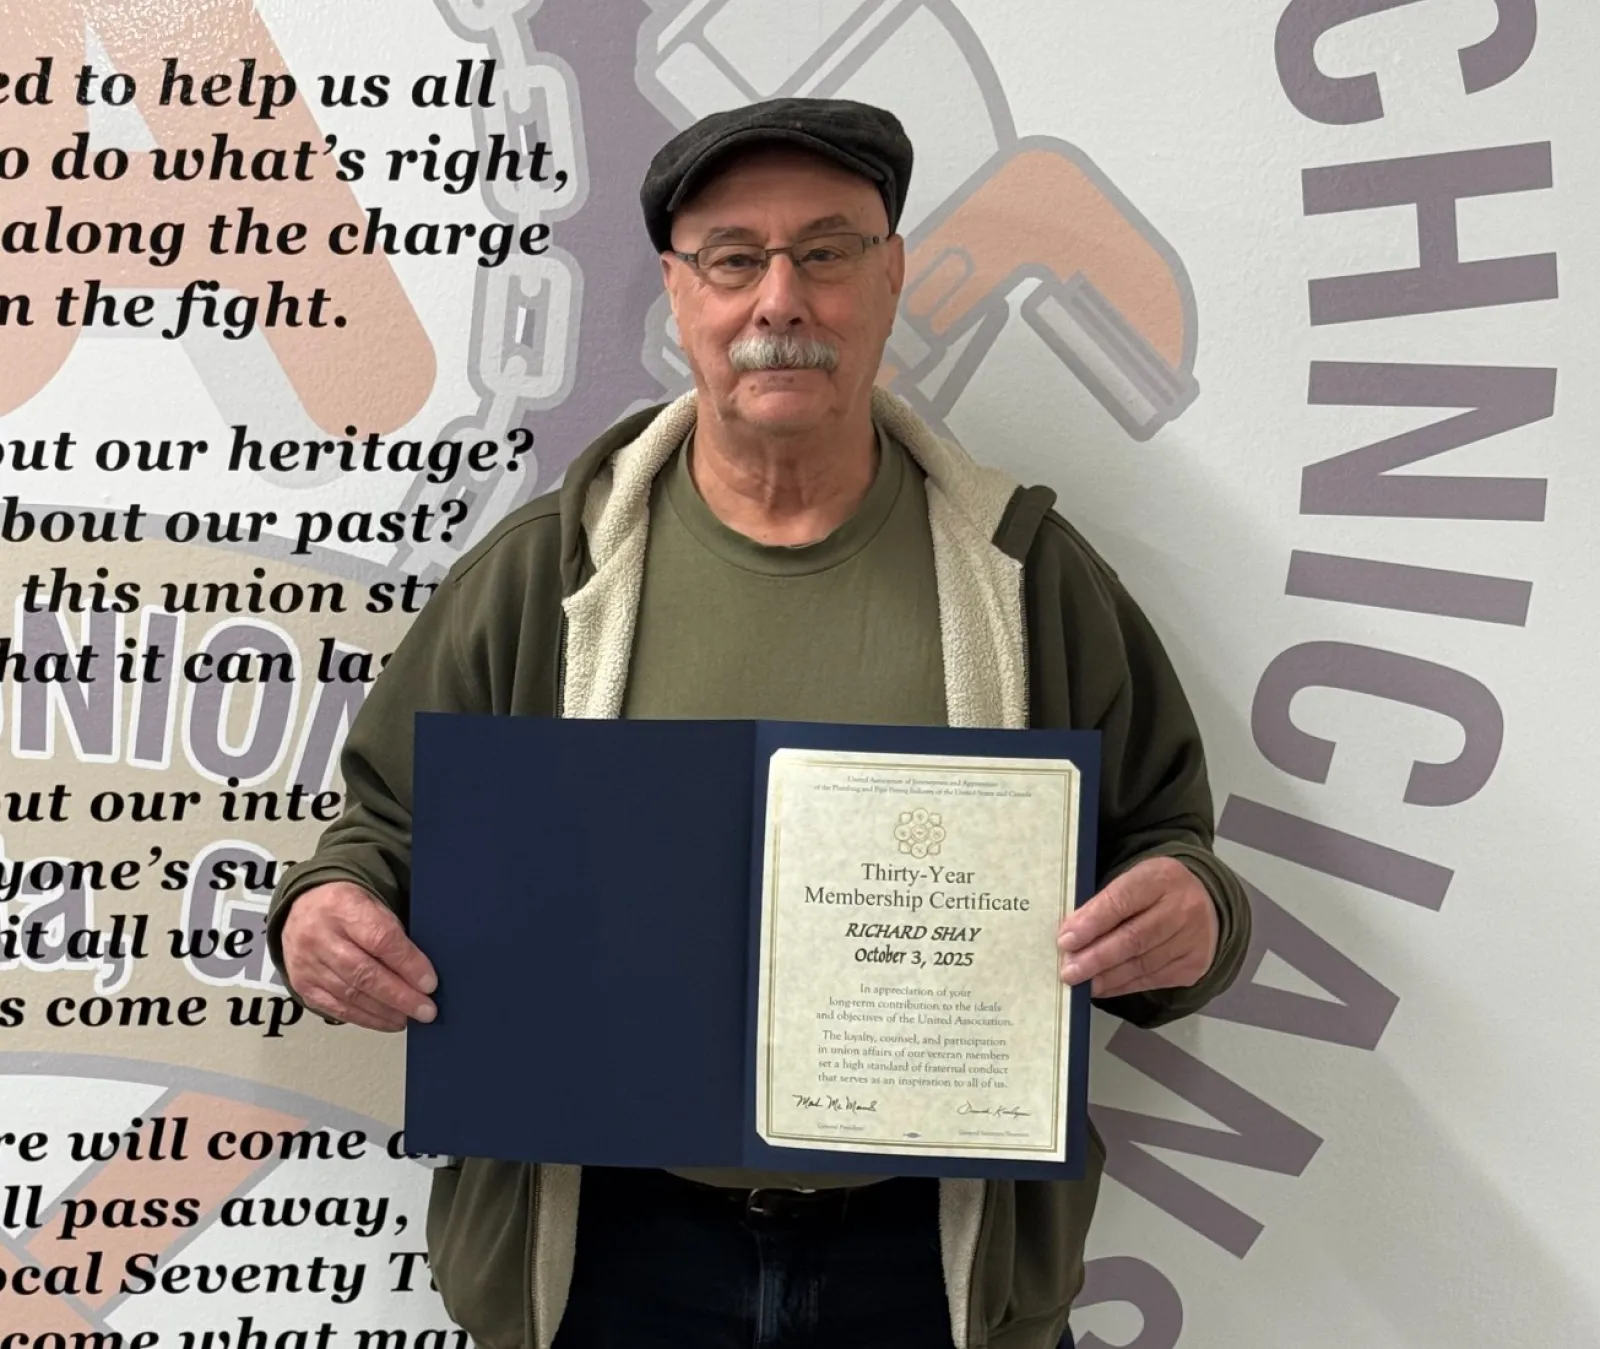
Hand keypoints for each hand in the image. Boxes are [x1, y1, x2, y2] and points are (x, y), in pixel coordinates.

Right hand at [281, 881, 437, 1031]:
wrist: (302, 908)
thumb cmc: (347, 907)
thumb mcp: (373, 903)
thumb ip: (393, 933)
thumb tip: (421, 972)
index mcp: (343, 906)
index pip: (381, 939)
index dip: (408, 964)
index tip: (429, 983)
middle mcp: (320, 935)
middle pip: (364, 973)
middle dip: (400, 996)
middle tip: (425, 1010)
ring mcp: (307, 963)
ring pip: (351, 994)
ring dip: (385, 1011)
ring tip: (409, 1018)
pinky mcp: (302, 985)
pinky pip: (336, 1008)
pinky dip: (365, 1018)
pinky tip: (386, 1021)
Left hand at [1056, 857, 1217, 997]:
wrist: (1205, 904)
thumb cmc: (1155, 891)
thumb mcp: (1133, 881)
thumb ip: (1105, 903)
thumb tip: (1070, 935)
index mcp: (1161, 877)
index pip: (1122, 901)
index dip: (1092, 923)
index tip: (1065, 941)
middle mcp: (1183, 908)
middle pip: (1134, 938)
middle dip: (1097, 957)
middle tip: (1069, 971)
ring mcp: (1192, 939)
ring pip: (1142, 964)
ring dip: (1107, 976)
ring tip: (1081, 983)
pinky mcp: (1194, 965)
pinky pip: (1152, 979)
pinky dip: (1123, 985)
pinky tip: (1103, 987)